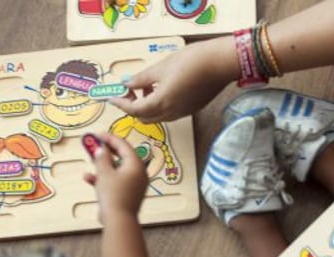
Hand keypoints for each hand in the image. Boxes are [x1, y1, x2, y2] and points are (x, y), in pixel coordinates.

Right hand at [84, 133, 147, 221]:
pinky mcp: (128, 193)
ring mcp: (134, 184)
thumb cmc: (114, 195)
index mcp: (136, 165)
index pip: (124, 146)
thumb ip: (102, 158)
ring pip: (117, 169)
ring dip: (103, 165)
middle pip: (122, 156)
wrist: (119, 221)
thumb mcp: (105, 173)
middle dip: (106, 151)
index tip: (98, 134)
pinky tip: (89, 178)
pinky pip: (116, 181)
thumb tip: (102, 150)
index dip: (110, 138)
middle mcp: (138, 173)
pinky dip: (104, 178)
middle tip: (94, 145)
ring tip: (91, 160)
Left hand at [111, 36, 239, 122]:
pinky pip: (169, 113)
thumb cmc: (191, 61)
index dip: (121, 104)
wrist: (220, 64)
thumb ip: (141, 79)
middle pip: (144, 118)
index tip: (113, 97)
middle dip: (132, 107)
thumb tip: (126, 84)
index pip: (134, 110)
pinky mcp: (191, 109)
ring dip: (146, 108)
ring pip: (157, 117)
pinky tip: (161, 90)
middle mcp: (171, 112)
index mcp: (161, 102)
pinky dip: (159, 106)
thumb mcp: (161, 68)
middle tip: (128, 92)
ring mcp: (182, 113)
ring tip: (145, 89)